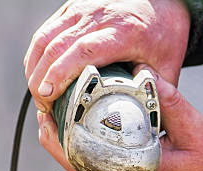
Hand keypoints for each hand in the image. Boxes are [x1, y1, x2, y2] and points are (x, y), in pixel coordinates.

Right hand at [24, 0, 190, 112]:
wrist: (164, 2)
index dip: (60, 74)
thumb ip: (156, 96)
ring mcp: (83, 9)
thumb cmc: (164, 33)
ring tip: (39, 96)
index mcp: (125, 32)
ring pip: (44, 38)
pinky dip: (36, 56)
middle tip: (43, 107)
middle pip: (57, 46)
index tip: (48, 97)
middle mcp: (100, 16)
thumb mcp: (168, 67)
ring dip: (34, 69)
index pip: (83, 52)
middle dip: (41, 79)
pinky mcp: (72, 8)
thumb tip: (144, 126)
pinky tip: (38, 75)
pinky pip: (45, 32)